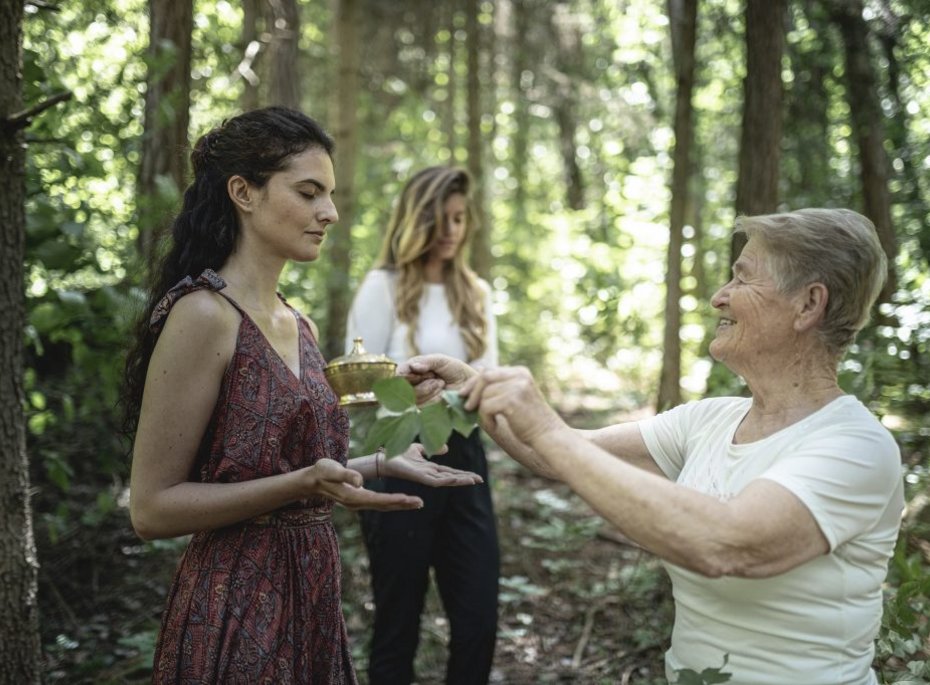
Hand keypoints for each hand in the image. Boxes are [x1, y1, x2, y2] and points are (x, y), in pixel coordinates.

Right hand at [303, 458, 422, 510]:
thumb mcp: (331, 469)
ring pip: (383, 506)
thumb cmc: (321, 471)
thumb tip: (360, 481)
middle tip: (420, 503)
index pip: (378, 499)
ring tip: (417, 503)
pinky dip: (392, 502)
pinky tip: (401, 500)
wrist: (311, 480)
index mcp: (353, 496)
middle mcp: (357, 503)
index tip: (408, 498)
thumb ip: (346, 475)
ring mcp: (358, 503)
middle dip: (403, 504)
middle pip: (384, 505)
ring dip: (400, 505)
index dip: (394, 499)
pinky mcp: (359, 499)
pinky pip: (379, 503)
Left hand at [383, 443, 483, 486]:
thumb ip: (432, 448)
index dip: (463, 474)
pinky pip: (434, 481)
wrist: (385, 458)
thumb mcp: (419, 448)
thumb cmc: (399, 454)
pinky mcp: (419, 477)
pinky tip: (455, 478)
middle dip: (465, 479)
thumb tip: (446, 448)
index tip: (476, 476)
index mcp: (430, 468)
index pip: (450, 472)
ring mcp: (425, 476)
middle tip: (480, 480)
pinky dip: (446, 479)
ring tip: (472, 480)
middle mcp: (430, 474)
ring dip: (459, 480)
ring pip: (446, 480)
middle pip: (451, 477)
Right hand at [397, 354, 476, 403]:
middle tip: (433, 376)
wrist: (468, 385)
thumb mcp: (441, 360)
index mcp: (414, 369)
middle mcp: (413, 383)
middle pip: (402, 386)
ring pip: (411, 396)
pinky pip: (420, 406)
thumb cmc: (455, 370)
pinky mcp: (425, 407)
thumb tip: (413, 366)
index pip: (399, 372)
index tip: (407, 374)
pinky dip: (431, 399)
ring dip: (426, 390)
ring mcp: (418, 396)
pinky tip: (441, 395)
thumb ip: (426, 361)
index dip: (401, 374)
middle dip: (418, 381)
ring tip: (441, 384)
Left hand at [460, 366, 564, 447]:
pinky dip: (487, 420)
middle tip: (466, 406)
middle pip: (484, 377)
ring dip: (482, 411)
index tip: (464, 394)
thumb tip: (477, 369)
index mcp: (520, 372)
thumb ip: (498, 385)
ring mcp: (516, 386)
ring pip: (484, 395)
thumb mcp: (515, 396)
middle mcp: (519, 375)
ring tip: (492, 422)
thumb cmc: (530, 420)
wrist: (548, 436)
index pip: (489, 371)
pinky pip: (486, 407)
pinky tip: (496, 426)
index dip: (473, 382)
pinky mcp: (511, 400)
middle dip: (471, 391)